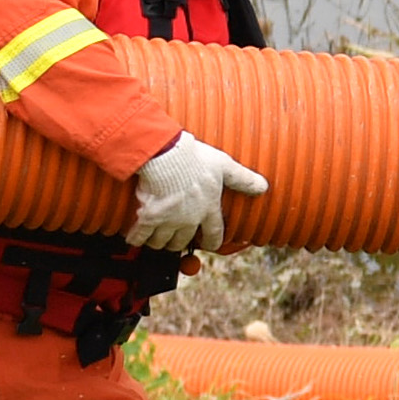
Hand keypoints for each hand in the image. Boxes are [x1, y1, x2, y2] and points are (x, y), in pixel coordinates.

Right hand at [126, 130, 268, 255]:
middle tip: (174, 237)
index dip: (212, 241)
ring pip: (162, 242)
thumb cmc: (196, 158)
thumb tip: (264, 187)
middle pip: (183, 241)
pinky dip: (136, 238)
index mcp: (208, 209)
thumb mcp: (225, 166)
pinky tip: (134, 237)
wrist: (166, 155)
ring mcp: (168, 221)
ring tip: (155, 237)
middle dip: (179, 241)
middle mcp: (189, 219)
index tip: (208, 244)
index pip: (214, 234)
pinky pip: (139, 237)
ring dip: (158, 242)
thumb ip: (243, 179)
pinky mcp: (148, 218)